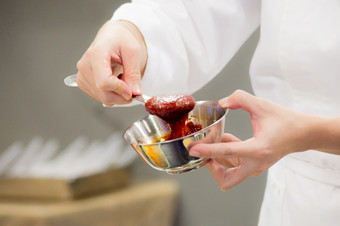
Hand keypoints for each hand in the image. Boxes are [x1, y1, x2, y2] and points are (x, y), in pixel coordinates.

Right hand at [76, 20, 146, 105]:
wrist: (112, 37)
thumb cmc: (120, 40)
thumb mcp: (133, 52)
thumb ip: (133, 73)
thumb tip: (135, 92)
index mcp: (95, 54)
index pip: (104, 82)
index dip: (120, 90)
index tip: (132, 91)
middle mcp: (85, 66)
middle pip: (103, 93)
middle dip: (122, 96)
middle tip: (132, 87)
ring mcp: (82, 75)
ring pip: (102, 97)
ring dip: (118, 94)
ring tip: (122, 79)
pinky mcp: (83, 82)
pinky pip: (100, 96)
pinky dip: (111, 94)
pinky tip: (114, 82)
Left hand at [189, 90, 309, 189]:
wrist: (302, 134)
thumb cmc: (284, 121)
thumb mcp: (262, 105)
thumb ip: (240, 99)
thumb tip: (222, 103)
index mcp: (257, 150)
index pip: (227, 152)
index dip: (207, 150)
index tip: (193, 149)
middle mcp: (255, 164)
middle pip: (226, 180)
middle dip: (211, 168)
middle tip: (203, 152)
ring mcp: (255, 168)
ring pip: (228, 173)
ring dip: (218, 158)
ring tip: (216, 138)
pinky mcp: (254, 166)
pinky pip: (234, 165)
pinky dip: (226, 155)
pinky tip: (227, 138)